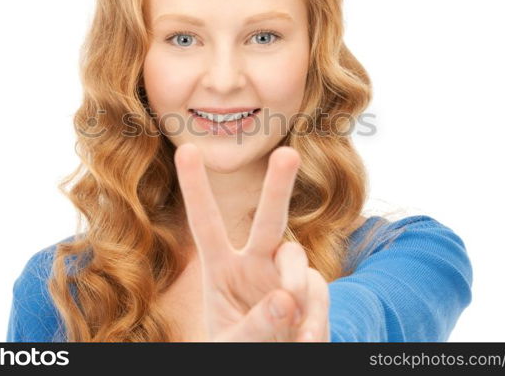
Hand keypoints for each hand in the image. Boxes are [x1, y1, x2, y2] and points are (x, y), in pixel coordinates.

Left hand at [174, 142, 330, 341]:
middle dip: (277, 187)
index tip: (187, 148)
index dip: (196, 187)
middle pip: (268, 220)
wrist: (276, 363)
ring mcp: (285, 274)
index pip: (206, 223)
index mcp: (221, 268)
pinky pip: (317, 292)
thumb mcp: (235, 344)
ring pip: (296, 257)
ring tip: (291, 324)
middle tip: (287, 155)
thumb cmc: (242, 349)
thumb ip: (255, 326)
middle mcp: (255, 262)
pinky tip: (302, 341)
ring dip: (294, 285)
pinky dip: (312, 320)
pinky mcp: (313, 289)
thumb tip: (285, 299)